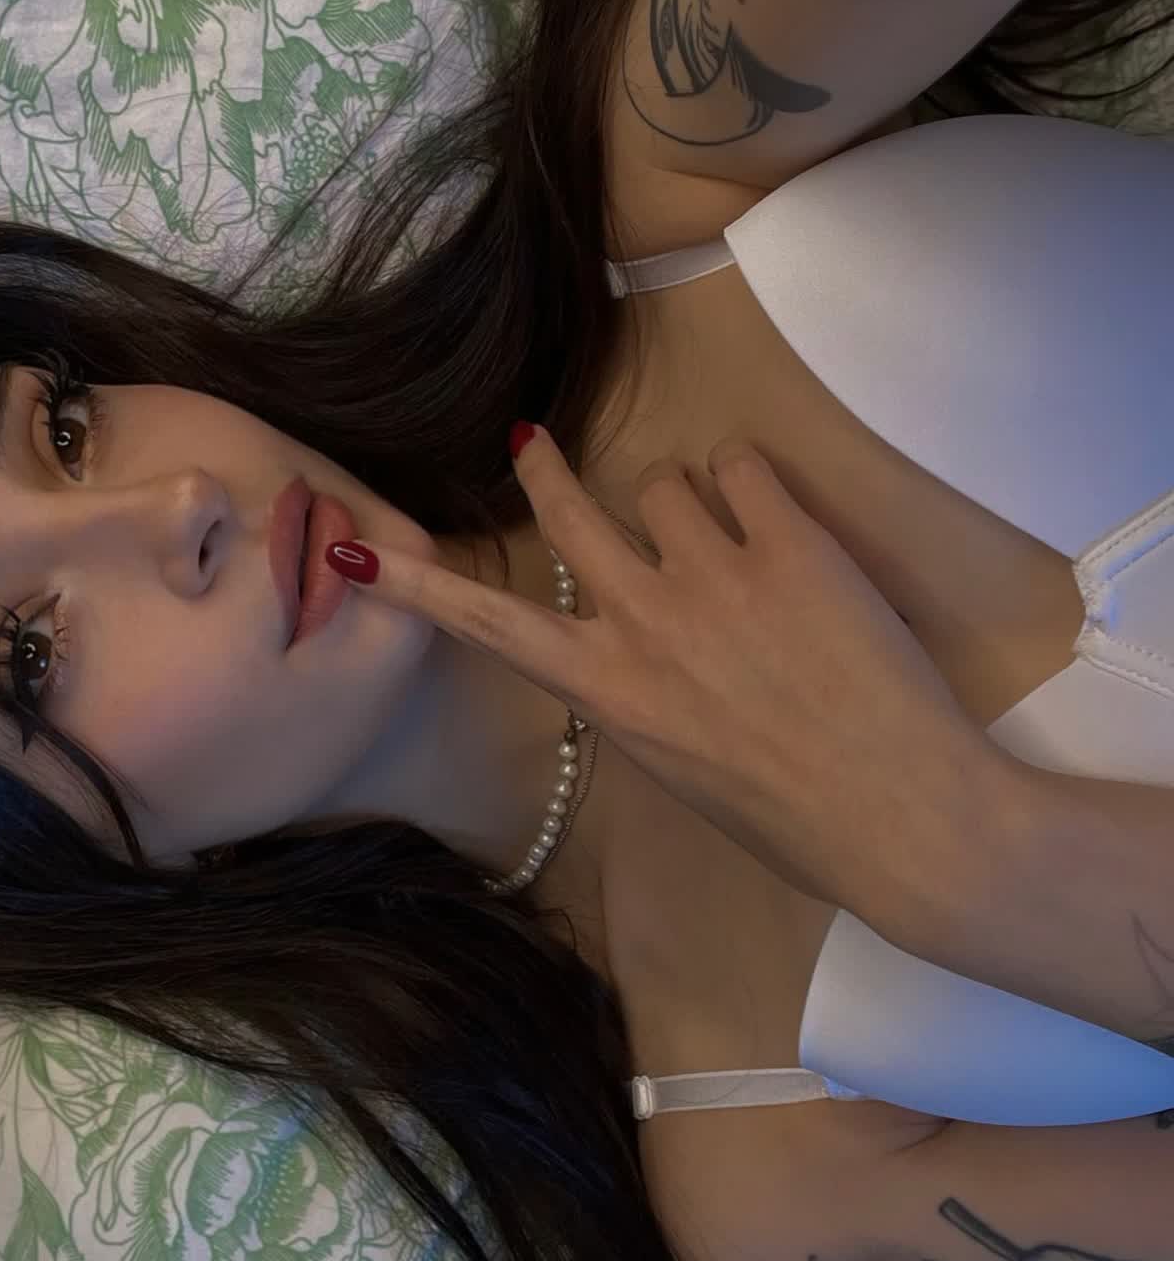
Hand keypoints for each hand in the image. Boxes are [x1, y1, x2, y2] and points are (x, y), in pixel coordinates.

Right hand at [326, 423, 1011, 917]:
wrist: (901, 813)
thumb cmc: (791, 818)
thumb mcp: (680, 765)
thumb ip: (640, 690)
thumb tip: (632, 639)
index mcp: (608, 691)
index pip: (489, 624)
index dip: (418, 583)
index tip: (359, 551)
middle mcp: (642, 621)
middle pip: (568, 511)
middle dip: (545, 469)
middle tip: (533, 442)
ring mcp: (713, 574)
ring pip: (662, 483)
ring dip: (687, 503)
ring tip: (734, 544)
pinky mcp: (787, 542)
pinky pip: (740, 465)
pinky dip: (750, 486)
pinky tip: (777, 526)